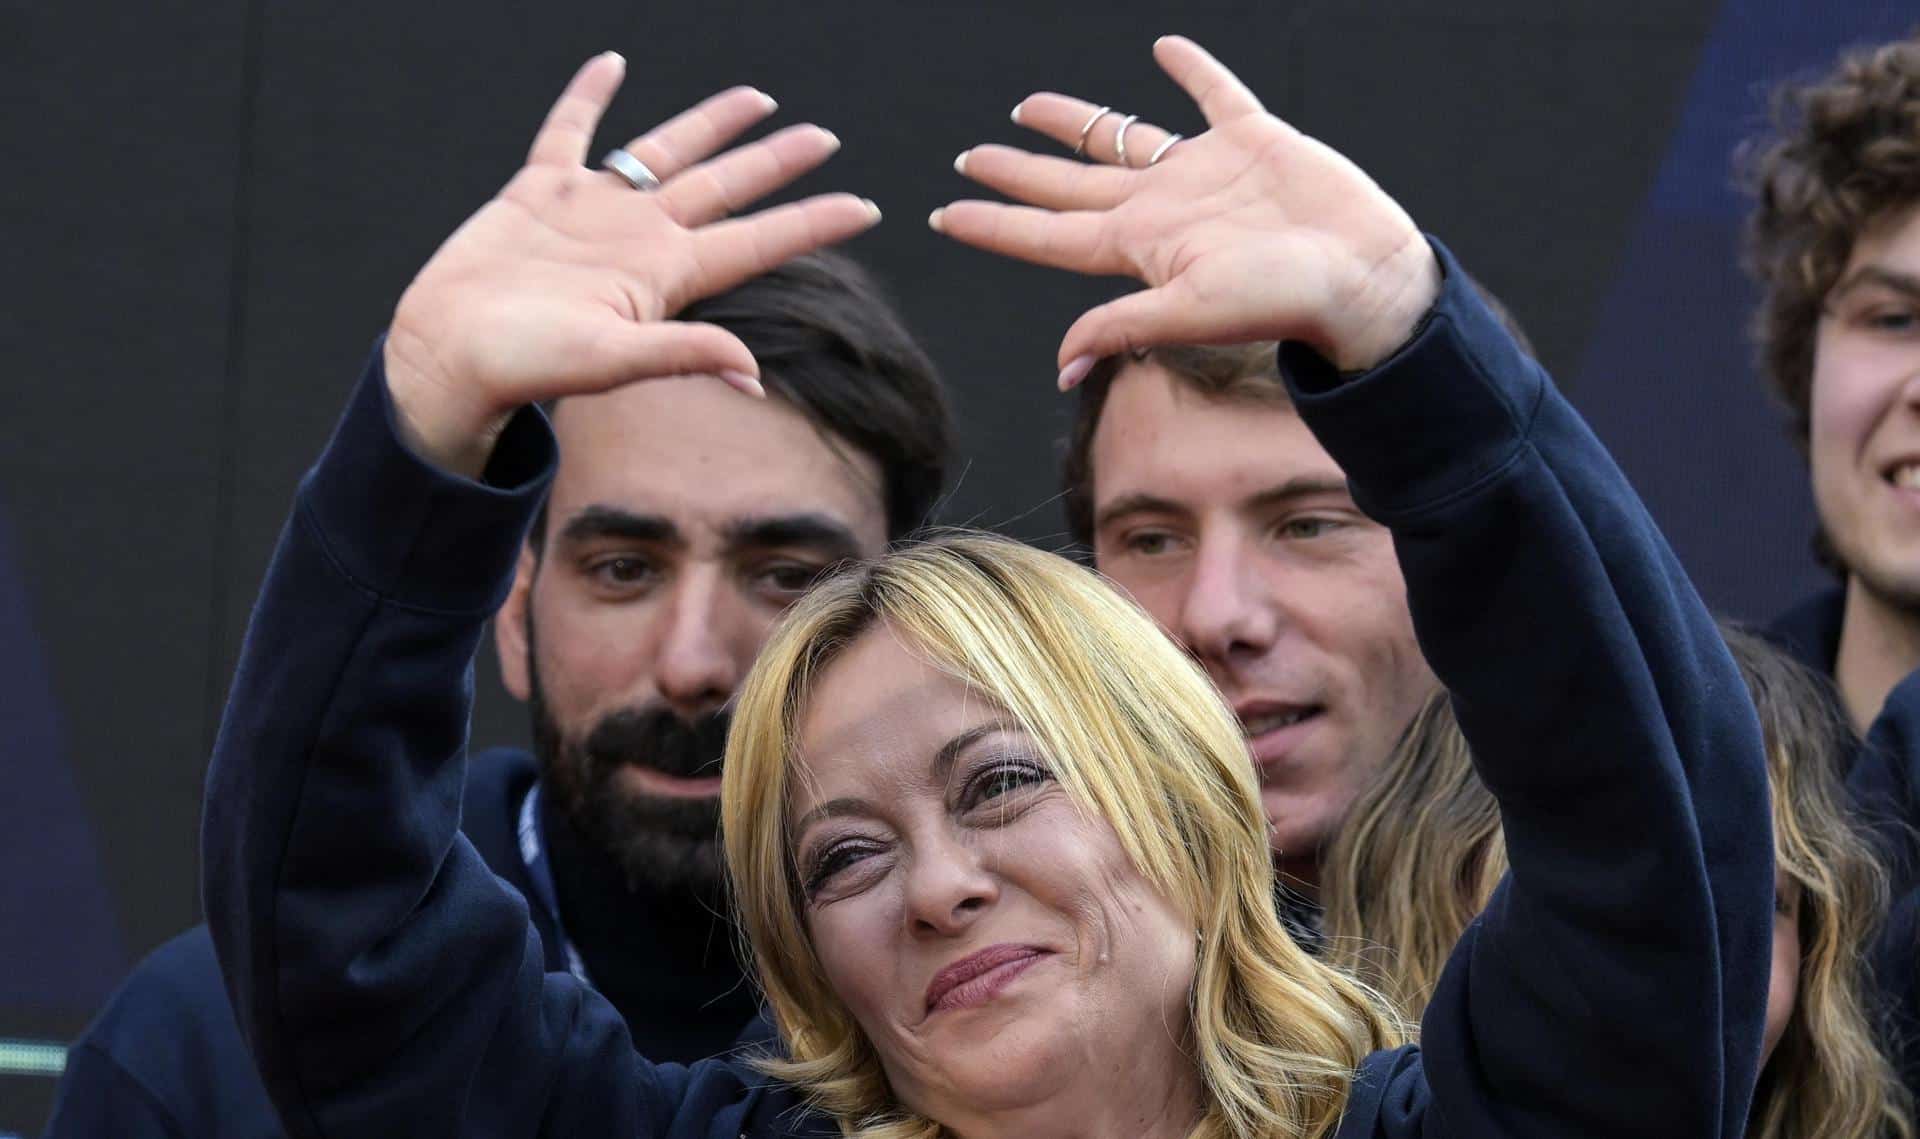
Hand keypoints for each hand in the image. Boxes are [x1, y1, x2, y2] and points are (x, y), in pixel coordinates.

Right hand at [384, 52, 879, 475]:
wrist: (449, 353)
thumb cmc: (525, 365)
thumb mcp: (609, 361)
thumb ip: (681, 354)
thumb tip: (753, 375)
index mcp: (665, 273)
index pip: (757, 240)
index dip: (812, 222)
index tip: (867, 207)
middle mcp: (640, 236)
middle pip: (724, 186)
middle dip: (774, 161)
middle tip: (824, 136)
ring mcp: (592, 211)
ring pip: (664, 151)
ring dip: (709, 124)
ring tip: (756, 98)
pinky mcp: (538, 193)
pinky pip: (570, 132)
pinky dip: (588, 98)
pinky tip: (610, 65)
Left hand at [931, 36, 1438, 387]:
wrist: (1363, 274)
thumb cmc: (1281, 298)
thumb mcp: (1191, 312)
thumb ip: (1120, 326)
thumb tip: (1060, 369)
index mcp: (1139, 246)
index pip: (1047, 234)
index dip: (994, 224)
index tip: (942, 213)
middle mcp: (1162, 208)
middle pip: (1070, 185)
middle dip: (1018, 173)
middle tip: (971, 156)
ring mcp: (1205, 173)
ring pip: (1123, 138)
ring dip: (1077, 122)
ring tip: (1030, 106)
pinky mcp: (1254, 141)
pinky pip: (1213, 95)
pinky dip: (1190, 71)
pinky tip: (1166, 51)